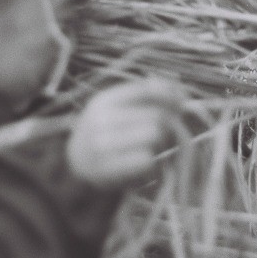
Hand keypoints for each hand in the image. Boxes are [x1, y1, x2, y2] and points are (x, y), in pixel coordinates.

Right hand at [67, 79, 186, 186]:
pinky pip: (148, 161)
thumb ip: (144, 95)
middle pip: (156, 116)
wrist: (76, 164)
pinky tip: (147, 164)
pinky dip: (154, 163)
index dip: (169, 96)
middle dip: (168, 124)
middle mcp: (102, 120)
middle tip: (169, 132)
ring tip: (155, 148)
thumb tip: (177, 88)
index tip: (180, 103)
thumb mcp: (116, 107)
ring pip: (154, 136)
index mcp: (104, 101)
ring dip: (162, 143)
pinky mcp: (110, 169)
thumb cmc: (105, 132)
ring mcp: (104, 145)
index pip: (146, 90)